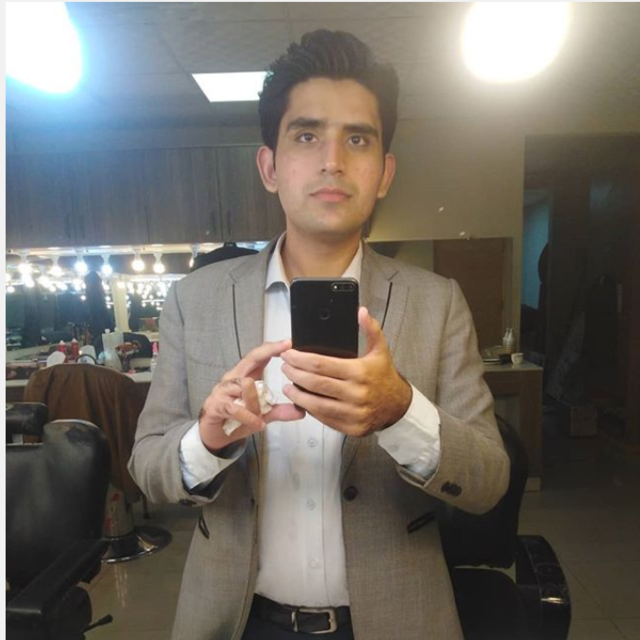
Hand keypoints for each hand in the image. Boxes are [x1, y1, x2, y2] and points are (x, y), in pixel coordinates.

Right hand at [198, 340, 304, 452]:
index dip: (273, 348)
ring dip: (257, 402)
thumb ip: (279, 411)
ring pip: (246, 384)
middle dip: (269, 352)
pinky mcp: (215, 404)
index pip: (259, 356)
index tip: (289, 343)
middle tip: (284, 351)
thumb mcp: (262, 415)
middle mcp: (233, 379)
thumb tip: (301, 410)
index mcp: (245, 377)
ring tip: (261, 416)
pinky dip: (249, 416)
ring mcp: (223, 390)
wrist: (214, 436)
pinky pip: (235, 407)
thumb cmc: (235, 420)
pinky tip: (257, 423)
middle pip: (251, 358)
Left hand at [281, 307, 411, 436]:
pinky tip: (303, 401)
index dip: (300, 359)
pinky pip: (324, 418)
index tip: (289, 354)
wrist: (398, 406)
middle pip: (314, 383)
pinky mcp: (351, 427)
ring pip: (315, 404)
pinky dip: (310, 409)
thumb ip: (370, 329)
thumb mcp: (380, 350)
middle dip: (294, 374)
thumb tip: (361, 312)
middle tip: (285, 367)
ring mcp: (353, 413)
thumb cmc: (385, 378)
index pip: (320, 364)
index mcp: (360, 372)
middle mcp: (356, 394)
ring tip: (288, 386)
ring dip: (297, 394)